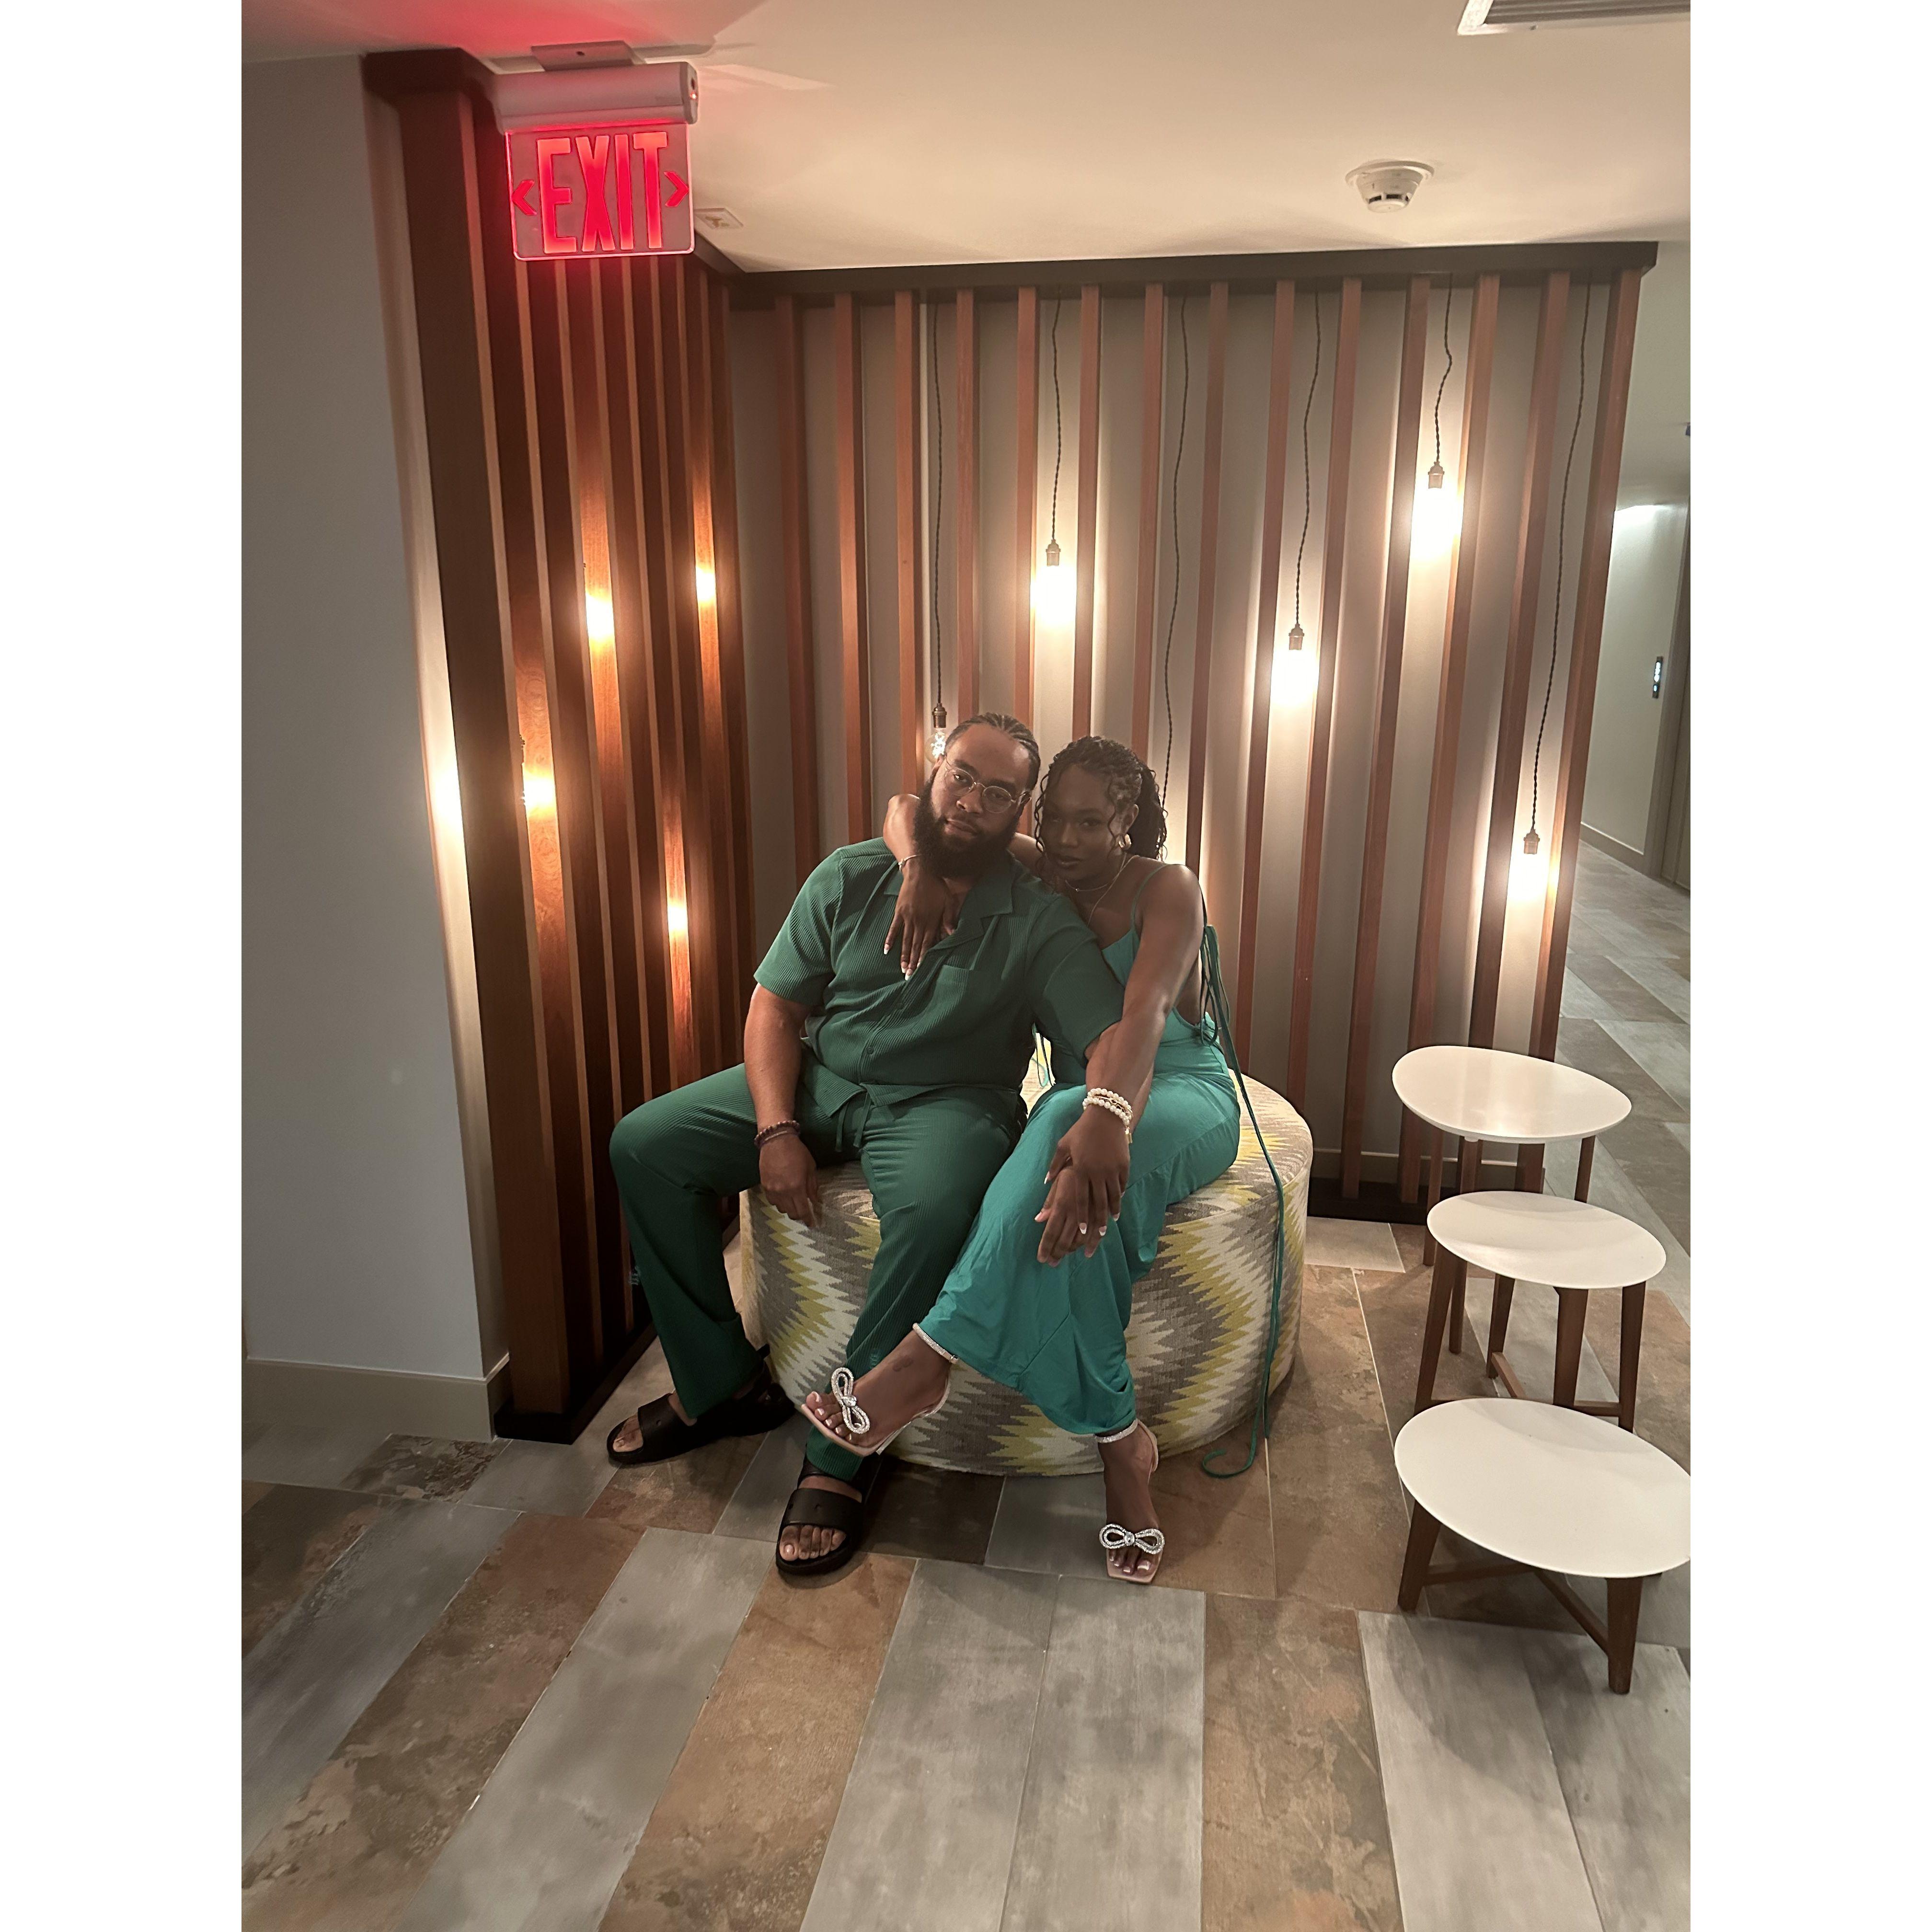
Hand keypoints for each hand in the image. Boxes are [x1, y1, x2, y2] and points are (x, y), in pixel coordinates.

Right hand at [759, 1133, 820, 1227]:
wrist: (776, 1140)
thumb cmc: (797, 1152)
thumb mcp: (810, 1168)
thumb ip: (813, 1186)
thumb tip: (816, 1200)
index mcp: (797, 1188)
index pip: (803, 1211)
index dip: (808, 1219)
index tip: (812, 1223)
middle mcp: (783, 1192)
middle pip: (791, 1213)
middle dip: (799, 1215)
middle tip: (804, 1212)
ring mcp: (772, 1190)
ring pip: (781, 1208)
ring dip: (789, 1208)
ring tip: (794, 1202)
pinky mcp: (764, 1186)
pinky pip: (772, 1201)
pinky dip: (779, 1202)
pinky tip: (783, 1196)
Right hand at [883, 859, 956, 975]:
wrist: (920, 872)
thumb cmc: (936, 886)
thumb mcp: (948, 901)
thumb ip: (948, 919)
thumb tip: (952, 934)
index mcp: (931, 921)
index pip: (927, 943)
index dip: (924, 957)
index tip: (921, 969)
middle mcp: (919, 922)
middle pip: (915, 945)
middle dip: (913, 962)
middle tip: (909, 976)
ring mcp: (908, 918)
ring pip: (905, 940)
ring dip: (903, 955)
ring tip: (901, 969)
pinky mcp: (899, 912)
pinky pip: (893, 928)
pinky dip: (889, 939)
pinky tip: (886, 950)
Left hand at [1034, 1107, 1129, 1262]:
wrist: (1105, 1115)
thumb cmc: (1080, 1131)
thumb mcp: (1063, 1146)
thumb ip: (1055, 1165)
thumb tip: (1046, 1181)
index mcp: (1080, 1169)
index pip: (1080, 1199)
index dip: (1081, 1216)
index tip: (1082, 1231)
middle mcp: (1097, 1172)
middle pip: (1098, 1203)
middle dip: (1099, 1221)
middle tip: (1099, 1235)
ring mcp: (1112, 1169)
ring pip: (1113, 1196)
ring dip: (1112, 1211)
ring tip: (1111, 1222)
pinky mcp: (1123, 1164)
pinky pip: (1122, 1184)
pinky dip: (1120, 1194)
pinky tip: (1118, 1202)